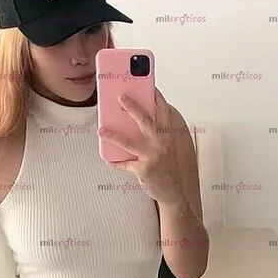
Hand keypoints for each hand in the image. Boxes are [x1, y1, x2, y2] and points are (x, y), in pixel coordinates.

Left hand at [98, 87, 184, 205]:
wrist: (176, 193)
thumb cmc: (170, 167)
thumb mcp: (169, 145)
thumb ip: (157, 131)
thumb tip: (135, 118)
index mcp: (168, 134)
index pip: (162, 110)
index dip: (155, 96)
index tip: (147, 84)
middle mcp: (162, 143)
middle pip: (145, 120)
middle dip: (132, 107)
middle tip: (120, 97)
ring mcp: (153, 156)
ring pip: (129, 142)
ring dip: (113, 135)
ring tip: (101, 129)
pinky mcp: (144, 170)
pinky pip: (125, 164)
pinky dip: (115, 163)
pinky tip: (108, 160)